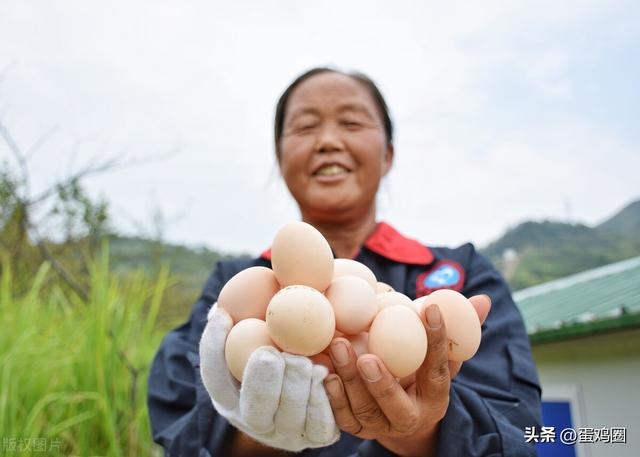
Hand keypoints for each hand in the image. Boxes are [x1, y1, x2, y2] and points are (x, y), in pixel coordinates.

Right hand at [199, 304, 339, 451]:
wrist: (311, 391)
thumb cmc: (276, 348)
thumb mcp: (254, 337)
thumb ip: (241, 322)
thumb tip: (224, 305)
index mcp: (229, 396)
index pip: (213, 376)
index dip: (213, 346)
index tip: (226, 316)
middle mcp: (252, 419)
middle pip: (254, 407)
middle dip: (262, 382)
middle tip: (271, 354)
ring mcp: (284, 433)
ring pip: (288, 418)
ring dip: (297, 388)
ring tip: (306, 362)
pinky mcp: (314, 437)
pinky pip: (318, 425)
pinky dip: (321, 399)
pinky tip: (324, 372)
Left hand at [323, 294, 490, 456]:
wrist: (404, 417)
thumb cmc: (421, 375)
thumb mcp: (442, 358)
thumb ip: (458, 331)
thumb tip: (482, 300)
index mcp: (435, 395)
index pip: (439, 369)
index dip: (437, 339)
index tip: (429, 308)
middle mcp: (410, 416)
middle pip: (395, 404)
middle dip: (381, 383)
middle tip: (366, 356)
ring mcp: (382, 425)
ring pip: (364, 410)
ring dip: (349, 381)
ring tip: (338, 348)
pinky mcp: (358, 428)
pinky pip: (344, 418)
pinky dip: (333, 396)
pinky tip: (326, 372)